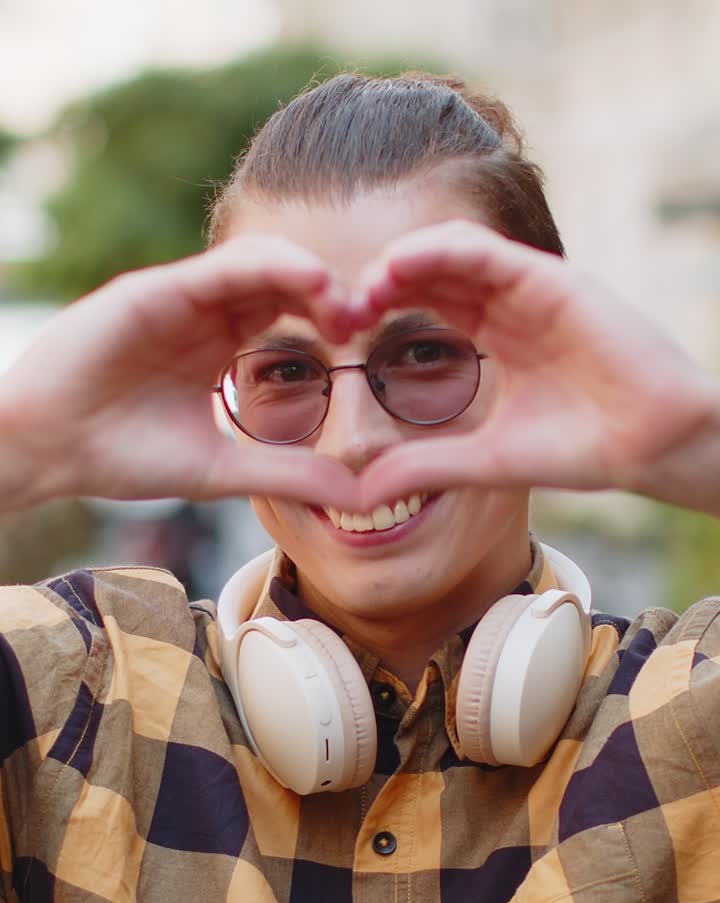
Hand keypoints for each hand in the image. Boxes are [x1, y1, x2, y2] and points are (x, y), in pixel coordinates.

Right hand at [0, 236, 360, 511]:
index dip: (331, 322)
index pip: (288, 316)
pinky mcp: (155, 289)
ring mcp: (180, 297)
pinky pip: (222, 267)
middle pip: (283, 284)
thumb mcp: (223, 468)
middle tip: (369, 320)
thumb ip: (287, 474)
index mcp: (218, 346)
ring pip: (260, 265)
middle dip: (331, 296)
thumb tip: (357, 497)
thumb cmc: (123, 457)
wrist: (49, 450)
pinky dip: (269, 267)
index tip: (368, 346)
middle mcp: (204, 313)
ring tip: (346, 305)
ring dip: (309, 276)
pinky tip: (310, 280)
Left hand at [352, 221, 719, 517]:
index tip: (339, 336)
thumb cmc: (584, 449)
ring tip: (362, 289)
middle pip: (432, 274)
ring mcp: (530, 287)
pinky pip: (486, 249)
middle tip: (335, 310)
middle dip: (381, 286)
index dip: (381, 313)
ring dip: (402, 262)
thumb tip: (362, 493)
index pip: (428, 306)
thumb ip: (428, 465)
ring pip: (452, 252)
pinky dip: (439, 251)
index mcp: (497, 336)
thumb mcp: (487, 459)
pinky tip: (399, 267)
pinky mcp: (552, 278)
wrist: (652, 443)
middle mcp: (510, 304)